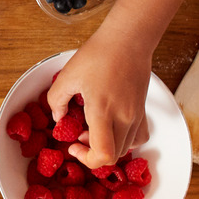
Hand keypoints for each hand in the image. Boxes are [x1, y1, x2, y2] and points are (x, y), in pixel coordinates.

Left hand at [47, 31, 152, 168]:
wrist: (128, 40)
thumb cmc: (98, 55)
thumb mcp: (67, 76)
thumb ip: (56, 100)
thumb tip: (58, 119)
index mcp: (103, 111)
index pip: (103, 155)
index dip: (86, 159)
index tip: (73, 145)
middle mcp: (124, 118)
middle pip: (114, 156)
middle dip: (93, 153)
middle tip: (78, 134)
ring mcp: (136, 115)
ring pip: (126, 148)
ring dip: (108, 146)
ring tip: (93, 127)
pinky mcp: (143, 110)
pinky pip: (138, 137)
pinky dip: (124, 140)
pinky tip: (112, 126)